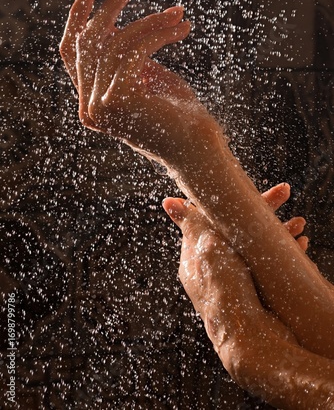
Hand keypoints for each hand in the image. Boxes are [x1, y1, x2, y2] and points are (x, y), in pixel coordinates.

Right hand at [60, 0, 213, 160]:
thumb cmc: (179, 113)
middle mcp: (89, 108)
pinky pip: (135, 50)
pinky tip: (181, 29)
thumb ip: (125, 55)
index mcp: (92, 102)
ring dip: (150, 21)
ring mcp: (100, 106)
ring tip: (178, 14)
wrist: (199, 146)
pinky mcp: (119, 99)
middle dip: (110, 6)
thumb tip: (111, 23)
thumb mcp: (147, 76)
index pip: (72, 54)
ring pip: (115, 42)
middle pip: (88, 42)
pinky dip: (158, 33)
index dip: (76, 18)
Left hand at [163, 182, 307, 340]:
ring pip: (254, 248)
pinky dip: (281, 254)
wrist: (251, 342)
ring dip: (276, 232)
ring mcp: (233, 283)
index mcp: (195, 257)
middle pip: (235, 231)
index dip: (231, 204)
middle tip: (284, 193)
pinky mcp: (252, 294)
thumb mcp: (207, 250)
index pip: (211, 220)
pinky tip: (299, 245)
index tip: (251, 192)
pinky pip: (267, 267)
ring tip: (299, 224)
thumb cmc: (227, 294)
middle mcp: (212, 269)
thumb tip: (168, 203)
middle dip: (261, 213)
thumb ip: (192, 223)